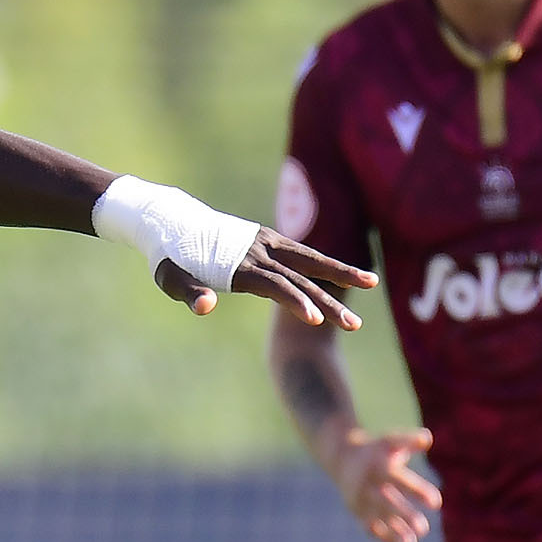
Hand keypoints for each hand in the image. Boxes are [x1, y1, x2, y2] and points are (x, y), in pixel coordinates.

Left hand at [162, 230, 371, 329]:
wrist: (169, 218)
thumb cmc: (168, 255)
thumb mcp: (169, 277)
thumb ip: (188, 291)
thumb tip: (206, 306)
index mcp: (238, 263)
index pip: (273, 286)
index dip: (295, 302)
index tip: (316, 319)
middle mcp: (258, 249)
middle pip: (300, 276)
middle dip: (330, 300)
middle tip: (355, 324)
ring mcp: (266, 241)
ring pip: (310, 259)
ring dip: (340, 273)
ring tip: (372, 283)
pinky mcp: (268, 239)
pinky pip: (302, 253)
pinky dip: (324, 262)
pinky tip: (346, 274)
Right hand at [321, 424, 441, 541]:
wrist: (342, 458)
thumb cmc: (377, 450)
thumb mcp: (391, 441)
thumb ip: (410, 440)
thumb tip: (427, 439)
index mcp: (377, 466)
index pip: (399, 480)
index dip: (417, 491)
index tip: (437, 504)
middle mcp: (366, 484)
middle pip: (386, 502)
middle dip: (404, 515)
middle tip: (424, 529)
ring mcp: (360, 499)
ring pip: (377, 517)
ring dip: (394, 531)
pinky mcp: (357, 510)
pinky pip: (370, 527)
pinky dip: (385, 537)